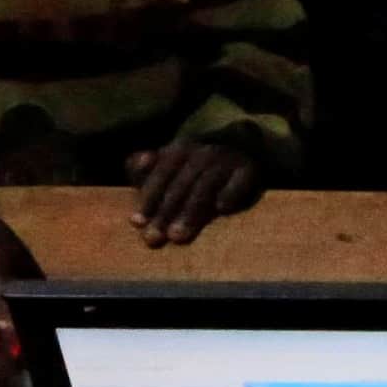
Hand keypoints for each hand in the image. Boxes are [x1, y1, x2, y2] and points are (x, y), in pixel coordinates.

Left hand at [127, 139, 264, 246]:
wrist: (239, 148)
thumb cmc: (192, 167)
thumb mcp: (167, 164)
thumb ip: (144, 168)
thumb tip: (138, 162)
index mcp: (180, 149)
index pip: (161, 174)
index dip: (149, 199)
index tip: (137, 223)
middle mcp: (203, 152)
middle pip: (181, 185)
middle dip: (166, 213)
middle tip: (155, 238)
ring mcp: (227, 160)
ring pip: (206, 186)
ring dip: (191, 212)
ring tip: (179, 237)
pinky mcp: (249, 169)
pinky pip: (240, 181)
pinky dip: (231, 193)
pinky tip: (222, 208)